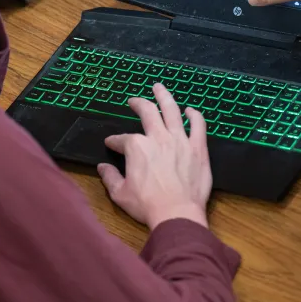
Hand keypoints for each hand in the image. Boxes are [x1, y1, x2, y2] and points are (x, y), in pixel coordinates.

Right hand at [98, 84, 211, 229]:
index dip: (114, 141)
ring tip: (159, 87)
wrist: (177, 213)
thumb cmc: (147, 205)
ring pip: (172, 110)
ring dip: (164, 96)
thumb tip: (102, 168)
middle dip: (138, 104)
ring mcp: (180, 140)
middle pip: (148, 112)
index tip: (111, 143)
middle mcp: (158, 137)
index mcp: (137, 147)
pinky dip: (194, 115)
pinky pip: (198, 125)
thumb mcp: (120, 194)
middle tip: (134, 100)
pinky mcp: (198, 148)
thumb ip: (110, 177)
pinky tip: (190, 110)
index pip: (122, 139)